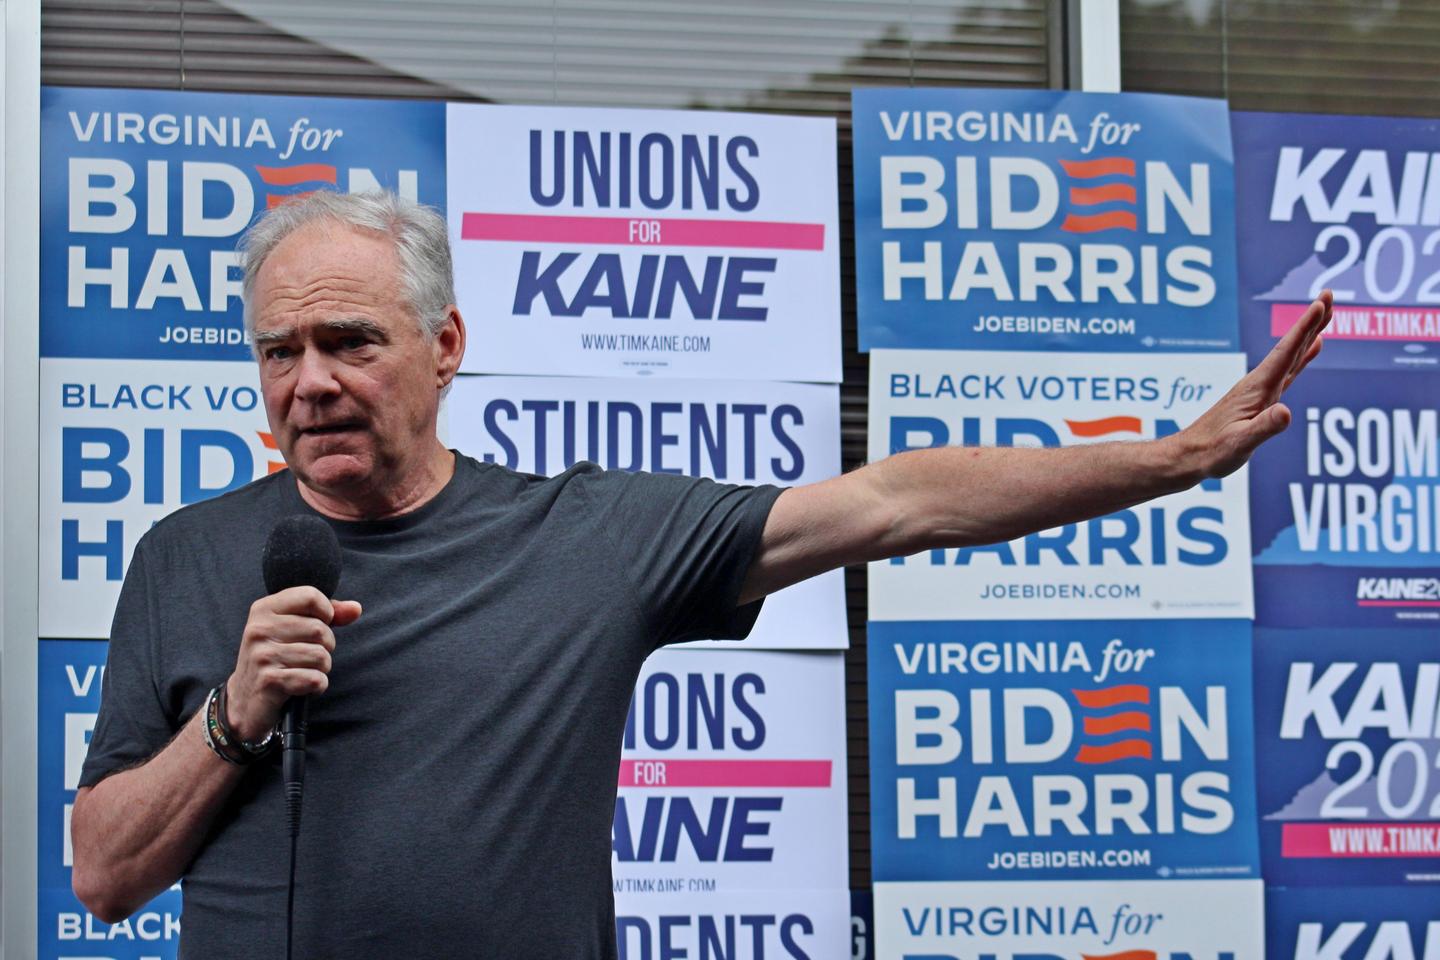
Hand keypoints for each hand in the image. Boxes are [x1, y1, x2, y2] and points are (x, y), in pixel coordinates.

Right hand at [225, 587, 361, 741]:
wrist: (245, 699)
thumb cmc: (276, 658)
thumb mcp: (293, 629)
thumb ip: (326, 615)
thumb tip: (355, 608)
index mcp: (264, 609)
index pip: (311, 596)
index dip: (326, 613)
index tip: (318, 626)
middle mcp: (259, 629)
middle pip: (320, 629)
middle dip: (325, 646)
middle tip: (308, 656)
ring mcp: (262, 655)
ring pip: (321, 656)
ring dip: (321, 668)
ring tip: (303, 670)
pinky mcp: (269, 681)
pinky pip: (315, 679)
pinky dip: (317, 686)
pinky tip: (302, 686)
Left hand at [1178, 289, 1331, 479]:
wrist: (1189, 456)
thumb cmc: (1213, 452)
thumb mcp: (1240, 444)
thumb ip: (1263, 428)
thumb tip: (1286, 412)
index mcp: (1257, 389)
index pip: (1286, 353)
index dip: (1305, 329)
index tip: (1321, 303)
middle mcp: (1260, 383)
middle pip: (1291, 346)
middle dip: (1311, 321)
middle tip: (1330, 294)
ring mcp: (1260, 389)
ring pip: (1291, 355)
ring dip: (1310, 333)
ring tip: (1327, 313)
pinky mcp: (1261, 398)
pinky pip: (1288, 370)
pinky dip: (1303, 356)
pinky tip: (1314, 348)